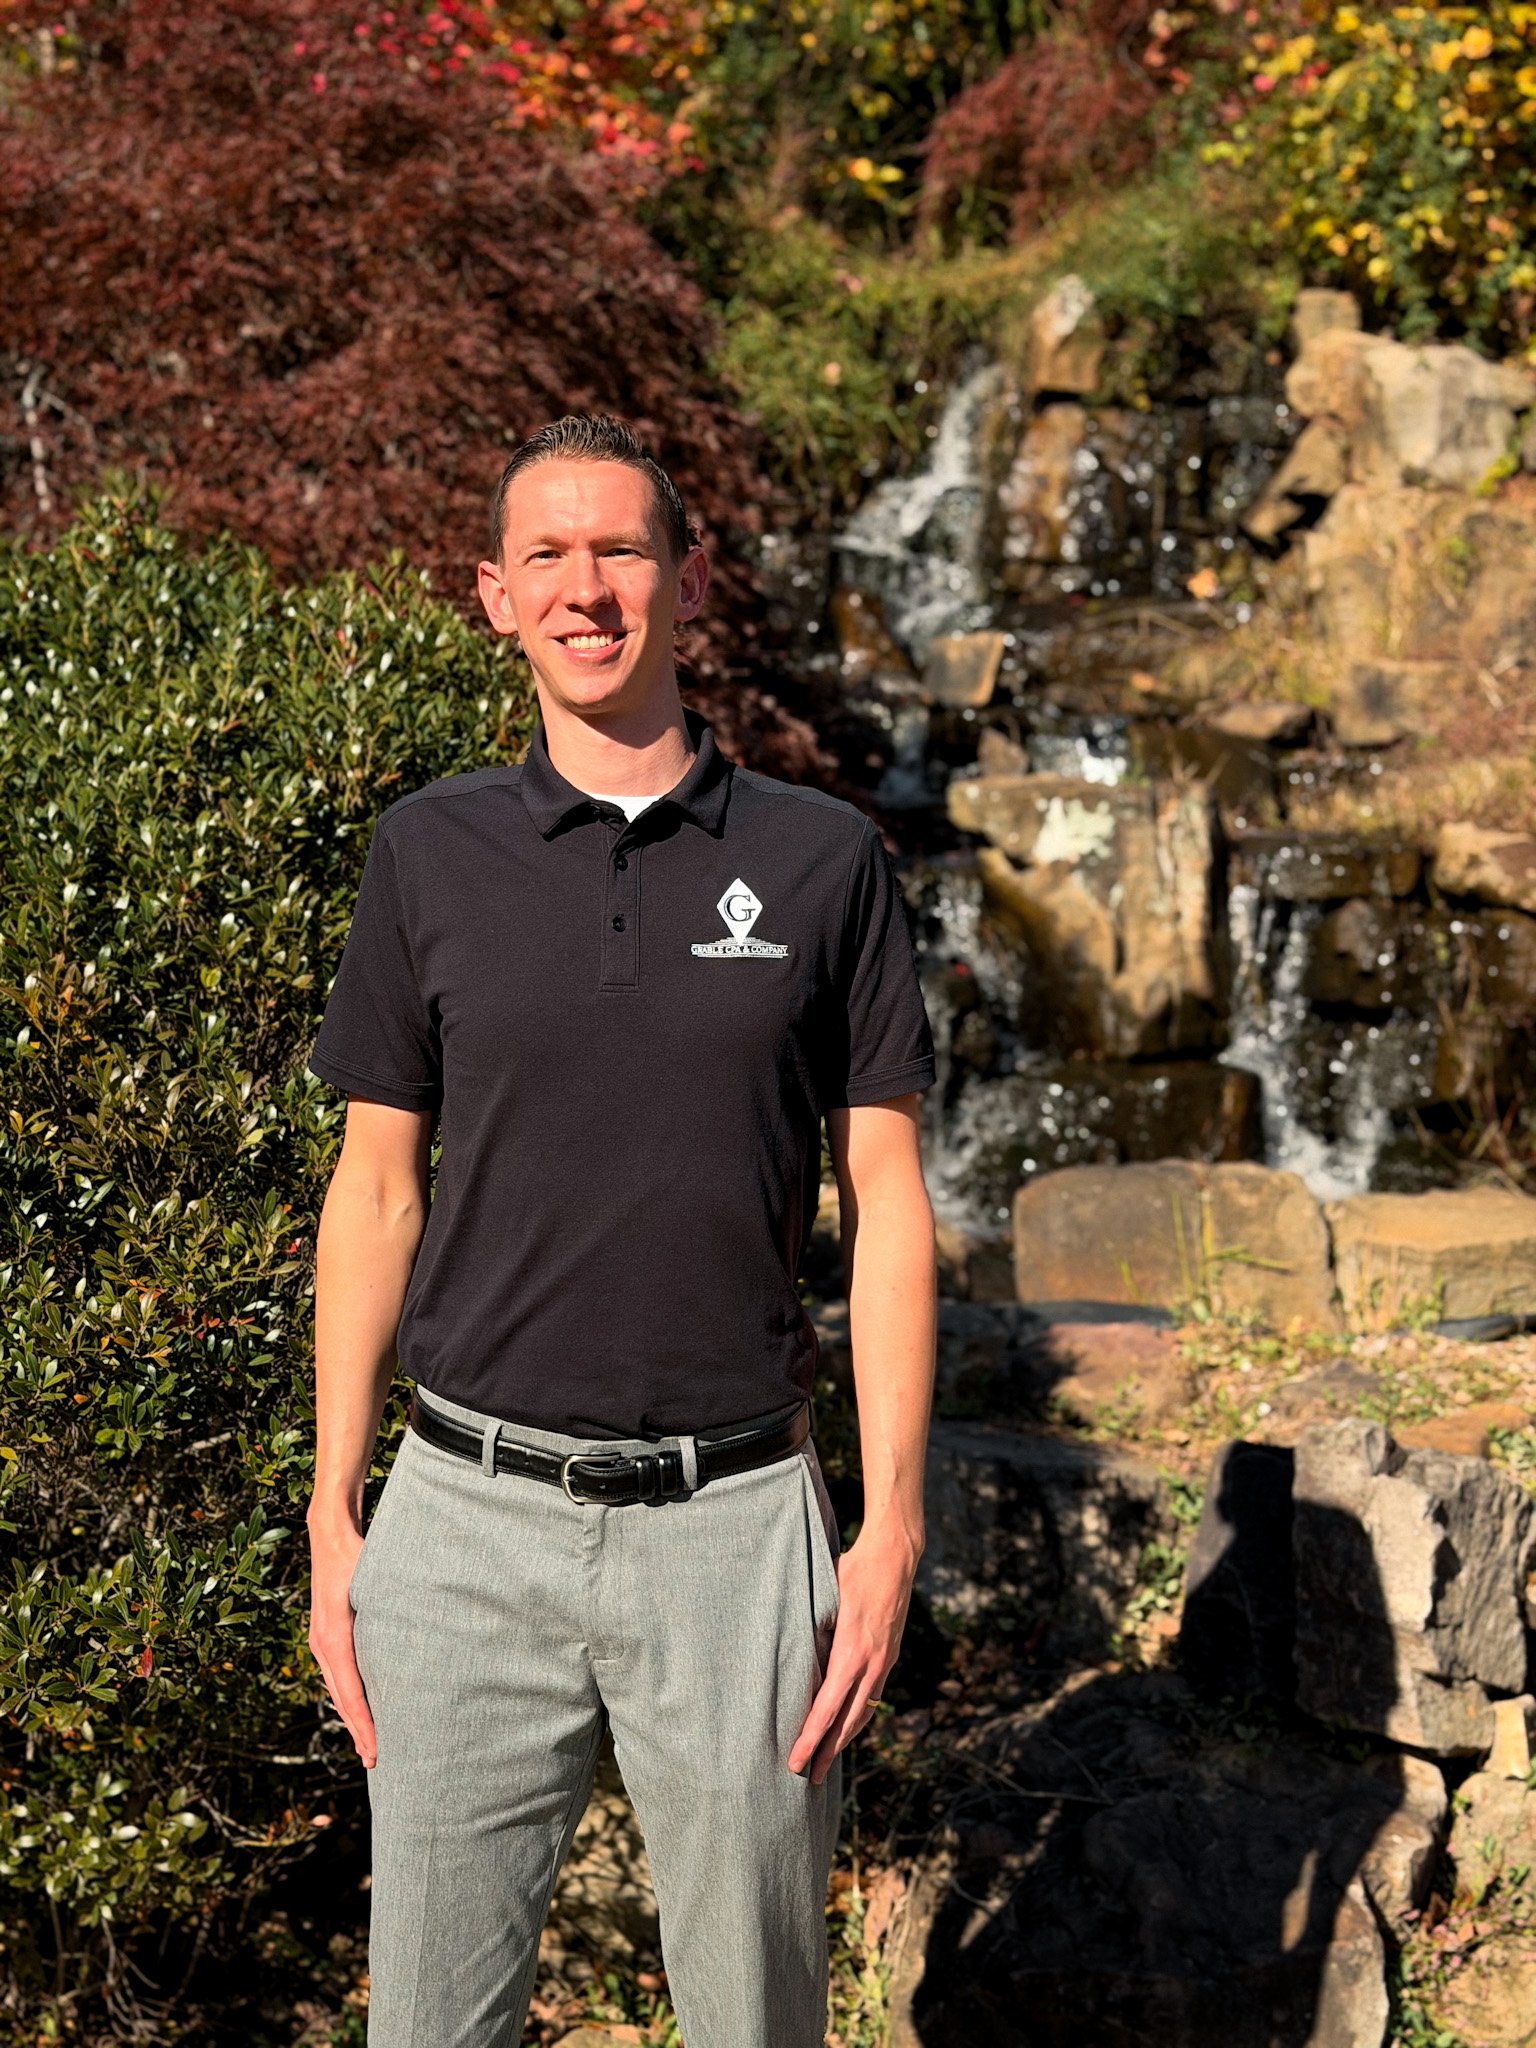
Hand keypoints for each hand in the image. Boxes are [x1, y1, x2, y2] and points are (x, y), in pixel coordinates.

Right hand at [306, 1507, 376, 1768]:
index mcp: (334, 1638)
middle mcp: (323, 1644)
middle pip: (342, 1699)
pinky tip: (362, 1709)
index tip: (377, 1750)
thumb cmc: (358, 1553)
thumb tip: (422, 1632)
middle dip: (359, 1731)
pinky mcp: (326, 1635)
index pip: (350, 1693)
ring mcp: (321, 1641)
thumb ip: (392, 1608)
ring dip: (354, 1718)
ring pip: (339, 1690)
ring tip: (370, 1745)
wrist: (330, 1531)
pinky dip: (349, 1698)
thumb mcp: (375, 1580)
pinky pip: (338, 1676)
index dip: (364, 1724)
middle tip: (377, 1762)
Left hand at [787, 1522, 918, 1786]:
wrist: (896, 1556)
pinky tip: (847, 1724)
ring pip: (864, 1712)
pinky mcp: (890, 1655)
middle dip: (828, 1751)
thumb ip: (811, 1629)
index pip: (828, 1708)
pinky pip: (873, 1695)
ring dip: (844, 1739)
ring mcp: (884, 1661)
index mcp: (852, 1652)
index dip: (811, 1738)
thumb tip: (787, 1655)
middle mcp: (872, 1663)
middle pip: (848, 1721)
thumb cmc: (855, 1569)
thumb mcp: (825, 1595)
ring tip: (827, 1760)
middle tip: (809, 1778)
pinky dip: (858, 1716)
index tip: (796, 1761)